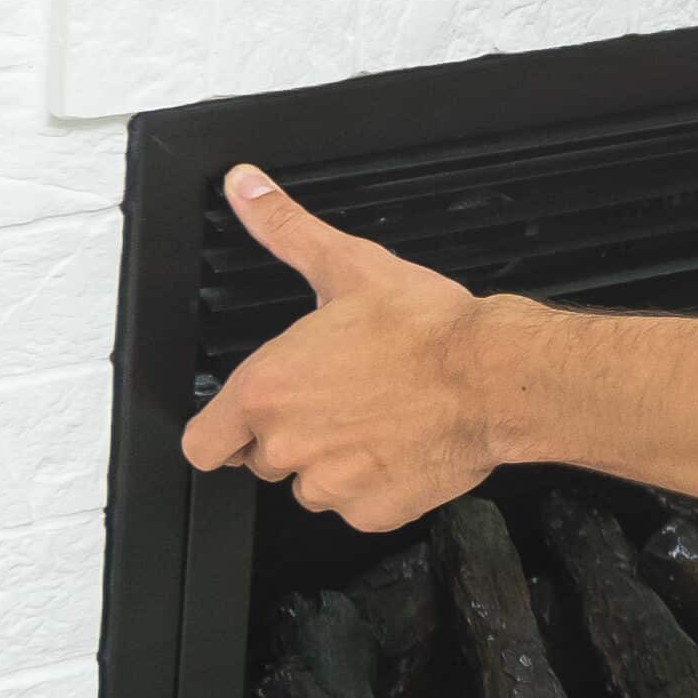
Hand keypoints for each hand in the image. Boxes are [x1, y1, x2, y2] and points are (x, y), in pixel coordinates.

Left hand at [178, 168, 494, 527]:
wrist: (494, 377)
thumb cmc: (424, 328)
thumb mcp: (347, 266)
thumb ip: (284, 228)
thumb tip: (245, 186)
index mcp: (266, 391)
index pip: (203, 444)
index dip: (223, 432)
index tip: (249, 421)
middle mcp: (288, 445)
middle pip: (263, 461)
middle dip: (293, 436)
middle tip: (338, 400)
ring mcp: (332, 485)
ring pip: (312, 486)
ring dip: (333, 463)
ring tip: (375, 421)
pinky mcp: (373, 511)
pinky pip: (358, 507)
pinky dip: (376, 486)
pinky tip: (401, 446)